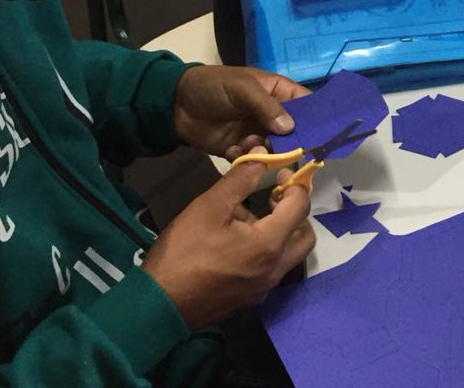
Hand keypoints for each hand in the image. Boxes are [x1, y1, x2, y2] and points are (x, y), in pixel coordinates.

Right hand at [142, 159, 314, 330]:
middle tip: (271, 198)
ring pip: (290, 254)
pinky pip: (272, 269)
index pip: (300, 206)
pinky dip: (267, 251)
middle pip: (305, 235)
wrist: (158, 307)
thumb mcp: (208, 207)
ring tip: (249, 219)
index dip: (293, 185)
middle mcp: (275, 269)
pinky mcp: (251, 298)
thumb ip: (240, 180)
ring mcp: (264, 287)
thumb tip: (262, 156)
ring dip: (281, 232)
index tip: (277, 174)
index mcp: (270, 244)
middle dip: (295, 212)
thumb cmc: (183, 252)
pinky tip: (237, 243)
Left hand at [174, 64, 309, 160]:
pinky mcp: (241, 150)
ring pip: (274, 150)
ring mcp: (258, 133)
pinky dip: (245, 159)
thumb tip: (291, 128)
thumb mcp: (242, 88)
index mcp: (279, 93)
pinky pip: (253, 160)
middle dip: (290, 143)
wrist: (176, 104)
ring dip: (263, 151)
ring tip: (246, 144)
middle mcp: (273, 115)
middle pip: (295, 133)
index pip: (308, 106)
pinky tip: (231, 150)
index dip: (317, 120)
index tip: (322, 137)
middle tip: (281, 149)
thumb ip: (266, 106)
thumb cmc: (214, 86)